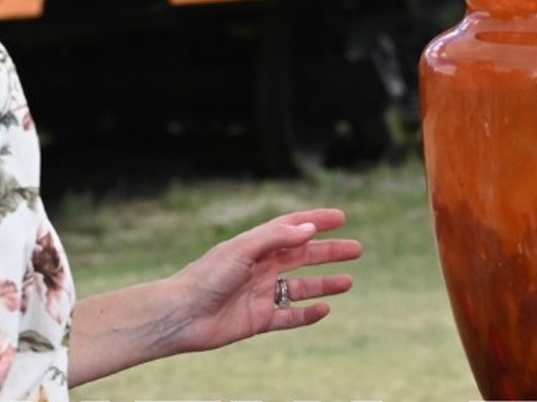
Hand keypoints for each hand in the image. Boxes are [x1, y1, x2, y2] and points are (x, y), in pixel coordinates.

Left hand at [161, 207, 362, 351]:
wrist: (180, 315)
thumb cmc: (206, 277)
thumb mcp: (242, 250)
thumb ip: (277, 238)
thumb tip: (310, 229)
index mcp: (256, 246)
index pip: (292, 228)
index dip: (316, 220)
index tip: (341, 217)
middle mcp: (261, 267)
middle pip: (303, 256)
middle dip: (329, 252)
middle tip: (356, 249)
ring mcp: (261, 294)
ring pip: (300, 286)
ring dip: (324, 283)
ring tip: (348, 282)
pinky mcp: (258, 319)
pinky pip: (289, 316)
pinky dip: (307, 314)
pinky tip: (325, 310)